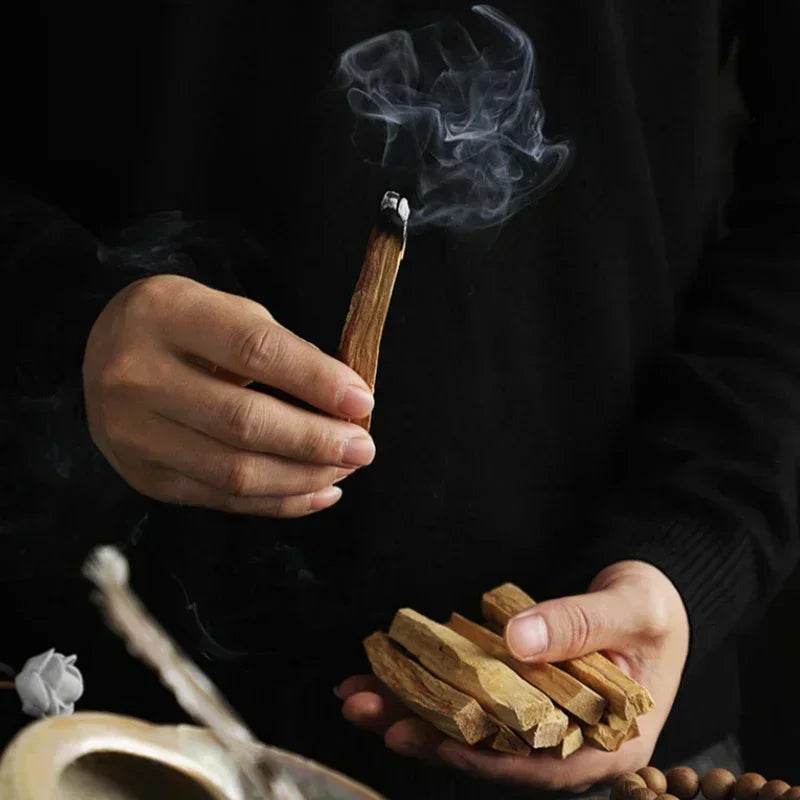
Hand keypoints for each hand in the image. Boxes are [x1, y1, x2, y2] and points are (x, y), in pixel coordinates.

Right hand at [83, 274, 375, 515]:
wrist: (105, 351)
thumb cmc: (185, 327)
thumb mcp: (228, 312)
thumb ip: (283, 351)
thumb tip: (346, 403)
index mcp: (166, 315)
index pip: (255, 351)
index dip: (316, 381)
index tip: (362, 401)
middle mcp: (137, 376)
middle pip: (243, 422)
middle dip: (315, 441)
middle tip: (363, 448)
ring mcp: (132, 433)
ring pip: (233, 471)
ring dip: (302, 478)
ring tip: (344, 470)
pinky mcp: (142, 476)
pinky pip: (220, 499)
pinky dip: (277, 502)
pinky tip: (317, 492)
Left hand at [337, 561, 688, 790]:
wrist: (649, 593)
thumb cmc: (653, 607)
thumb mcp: (632, 610)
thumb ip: (579, 626)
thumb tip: (517, 642)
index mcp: (611, 744)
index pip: (542, 766)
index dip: (485, 759)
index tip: (434, 741)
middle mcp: (570, 744)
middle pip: (491, 751)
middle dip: (426, 734)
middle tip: (367, 712)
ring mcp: (542, 722)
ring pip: (472, 726)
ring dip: (415, 710)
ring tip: (358, 696)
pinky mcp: (520, 696)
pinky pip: (472, 696)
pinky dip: (432, 685)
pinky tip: (388, 675)